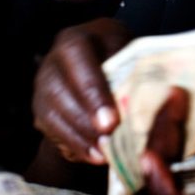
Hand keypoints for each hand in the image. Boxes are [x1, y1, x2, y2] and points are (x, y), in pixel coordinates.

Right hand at [32, 17, 130, 164]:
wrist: (97, 67)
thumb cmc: (119, 57)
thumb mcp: (128, 52)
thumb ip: (132, 69)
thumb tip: (152, 97)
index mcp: (77, 39)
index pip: (78, 58)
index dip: (92, 91)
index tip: (111, 120)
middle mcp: (53, 61)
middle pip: (60, 90)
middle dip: (84, 120)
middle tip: (108, 141)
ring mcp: (43, 87)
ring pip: (52, 114)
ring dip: (79, 137)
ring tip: (103, 154)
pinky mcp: (42, 111)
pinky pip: (51, 131)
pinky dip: (73, 145)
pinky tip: (93, 156)